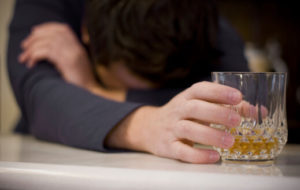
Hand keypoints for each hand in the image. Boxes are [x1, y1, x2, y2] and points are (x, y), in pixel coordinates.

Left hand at [19, 22, 95, 88]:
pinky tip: (31, 64)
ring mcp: (73, 54)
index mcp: (79, 48)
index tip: (34, 32)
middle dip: (35, 37)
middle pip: (54, 33)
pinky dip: (35, 56)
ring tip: (23, 58)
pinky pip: (47, 52)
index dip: (47, 28)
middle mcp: (77, 49)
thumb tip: (46, 50)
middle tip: (24, 46)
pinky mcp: (68, 62)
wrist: (89, 96)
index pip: (64, 29)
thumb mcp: (73, 68)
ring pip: (48, 42)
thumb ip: (65, 57)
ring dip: (32, 48)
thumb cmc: (79, 86)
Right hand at [105, 81, 241, 162]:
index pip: (200, 89)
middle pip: (194, 108)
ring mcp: (171, 128)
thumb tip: (259, 112)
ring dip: (210, 135)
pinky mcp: (167, 146)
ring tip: (230, 141)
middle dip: (216, 113)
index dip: (218, 91)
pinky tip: (214, 156)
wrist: (149, 127)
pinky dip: (198, 155)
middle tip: (236, 120)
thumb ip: (226, 107)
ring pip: (188, 129)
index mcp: (186, 97)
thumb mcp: (199, 106)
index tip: (237, 96)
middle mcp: (177, 110)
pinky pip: (181, 151)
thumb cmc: (182, 115)